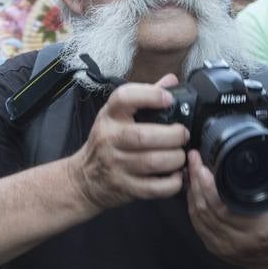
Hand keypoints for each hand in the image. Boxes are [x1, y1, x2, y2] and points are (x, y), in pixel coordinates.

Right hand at [68, 77, 188, 211]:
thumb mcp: (117, 115)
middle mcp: (110, 139)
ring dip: (175, 158)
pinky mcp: (125, 187)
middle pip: (143, 135)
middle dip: (172, 135)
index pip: (124, 98)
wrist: (84, 178)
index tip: (168, 99)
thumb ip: (145, 97)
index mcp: (110, 116)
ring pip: (152, 162)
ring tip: (181, 154)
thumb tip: (171, 80)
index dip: (150, 95)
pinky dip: (172, 183)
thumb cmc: (106, 142)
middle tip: (183, 134)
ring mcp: (116, 165)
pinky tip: (177, 175)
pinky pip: (154, 188)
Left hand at [185, 149, 267, 268]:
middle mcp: (239, 239)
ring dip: (191, 191)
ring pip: (197, 216)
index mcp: (260, 227)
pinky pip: (197, 224)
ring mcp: (224, 246)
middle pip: (205, 208)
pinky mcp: (215, 248)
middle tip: (193, 159)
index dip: (208, 184)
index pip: (224, 205)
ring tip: (190, 170)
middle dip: (195, 180)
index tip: (202, 164)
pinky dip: (192, 205)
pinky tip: (191, 190)